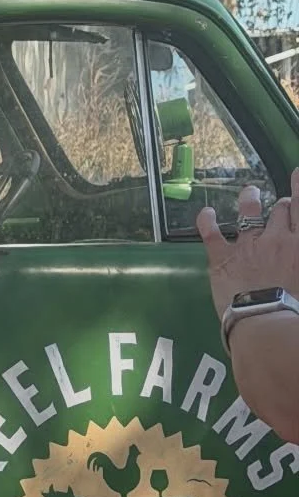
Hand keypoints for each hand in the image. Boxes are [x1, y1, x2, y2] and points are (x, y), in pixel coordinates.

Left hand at [197, 171, 298, 318]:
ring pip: (249, 211)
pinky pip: (211, 233)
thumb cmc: (297, 308)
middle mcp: (277, 237)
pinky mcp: (223, 257)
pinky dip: (207, 221)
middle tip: (282, 203)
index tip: (297, 175)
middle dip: (282, 203)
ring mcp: (248, 245)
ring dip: (250, 198)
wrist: (269, 321)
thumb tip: (295, 252)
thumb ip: (297, 255)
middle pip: (281, 209)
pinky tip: (206, 212)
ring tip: (250, 191)